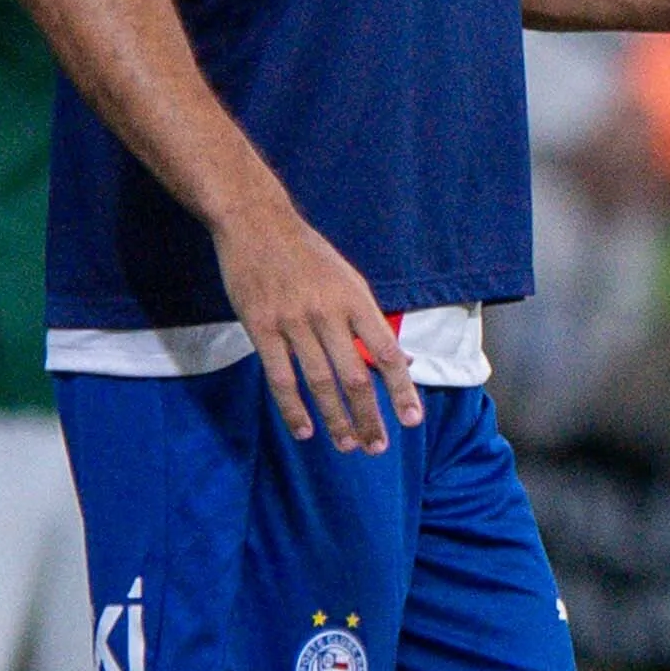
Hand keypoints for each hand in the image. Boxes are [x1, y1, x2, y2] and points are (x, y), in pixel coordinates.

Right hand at [211, 195, 418, 451]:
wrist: (256, 222)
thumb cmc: (308, 255)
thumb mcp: (349, 280)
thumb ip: (371, 323)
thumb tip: (402, 361)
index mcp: (357, 300)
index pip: (386, 354)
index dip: (401, 389)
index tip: (413, 419)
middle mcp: (328, 313)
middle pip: (355, 377)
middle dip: (369, 417)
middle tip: (378, 447)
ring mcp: (293, 321)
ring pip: (320, 382)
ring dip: (336, 419)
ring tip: (348, 445)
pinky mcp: (260, 327)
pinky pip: (281, 377)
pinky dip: (294, 408)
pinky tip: (305, 430)